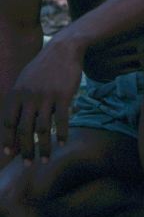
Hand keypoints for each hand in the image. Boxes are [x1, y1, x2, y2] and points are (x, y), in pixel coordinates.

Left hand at [1, 40, 82, 161]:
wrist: (62, 50)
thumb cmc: (43, 69)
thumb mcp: (24, 82)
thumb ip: (18, 102)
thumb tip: (14, 125)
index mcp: (16, 94)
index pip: (8, 122)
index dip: (8, 141)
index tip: (9, 156)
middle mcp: (28, 97)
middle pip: (23, 129)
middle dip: (24, 150)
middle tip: (28, 165)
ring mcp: (45, 96)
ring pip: (42, 129)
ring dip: (43, 147)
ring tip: (45, 160)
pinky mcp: (63, 96)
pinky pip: (61, 120)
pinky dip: (61, 134)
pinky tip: (62, 144)